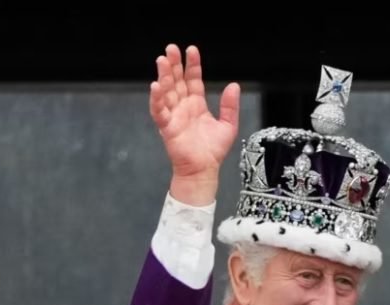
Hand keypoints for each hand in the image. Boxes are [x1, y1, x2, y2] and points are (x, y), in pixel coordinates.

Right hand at [149, 44, 239, 204]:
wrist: (204, 171)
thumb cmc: (213, 151)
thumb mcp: (228, 125)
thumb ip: (230, 106)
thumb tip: (234, 85)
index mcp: (196, 104)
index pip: (193, 80)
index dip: (192, 65)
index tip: (191, 50)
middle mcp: (183, 107)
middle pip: (177, 81)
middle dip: (174, 65)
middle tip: (171, 48)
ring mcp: (174, 116)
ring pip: (167, 92)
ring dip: (164, 76)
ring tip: (162, 60)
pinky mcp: (167, 128)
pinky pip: (159, 111)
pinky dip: (157, 99)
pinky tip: (156, 86)